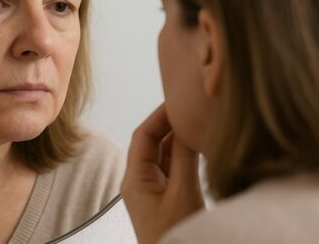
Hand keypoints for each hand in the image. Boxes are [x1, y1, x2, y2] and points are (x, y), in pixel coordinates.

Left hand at [121, 104, 203, 243]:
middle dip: (168, 124)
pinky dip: (182, 154)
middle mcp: (138, 181)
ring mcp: (151, 189)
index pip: (142, 136)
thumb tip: (188, 127)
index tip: (176, 101)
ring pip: (162, 155)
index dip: (158, 116)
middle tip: (188, 107)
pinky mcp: (164, 197)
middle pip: (150, 142)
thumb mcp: (183, 194)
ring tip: (194, 121)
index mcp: (134, 179)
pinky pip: (171, 168)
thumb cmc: (173, 235)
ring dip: (176, 138)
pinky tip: (197, 145)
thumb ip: (185, 158)